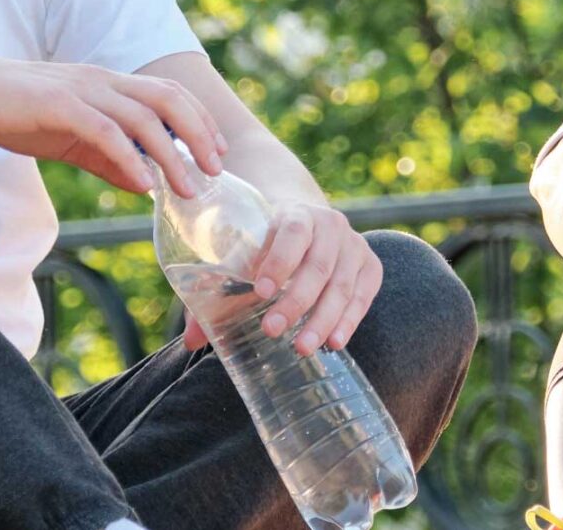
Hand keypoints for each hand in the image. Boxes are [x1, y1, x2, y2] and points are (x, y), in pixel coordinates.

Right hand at [0, 52, 225, 195]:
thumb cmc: (10, 111)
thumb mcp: (66, 138)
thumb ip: (105, 157)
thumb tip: (144, 182)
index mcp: (105, 84)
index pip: (167, 95)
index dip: (198, 122)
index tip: (217, 153)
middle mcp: (100, 80)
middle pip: (168, 99)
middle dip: (199, 134)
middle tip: (216, 171)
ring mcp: (80, 89)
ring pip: (142, 118)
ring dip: (171, 155)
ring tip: (187, 188)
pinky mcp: (57, 103)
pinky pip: (104, 131)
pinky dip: (129, 157)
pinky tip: (143, 184)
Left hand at [194, 202, 379, 354]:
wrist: (306, 224)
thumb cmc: (266, 245)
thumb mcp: (243, 253)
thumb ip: (217, 290)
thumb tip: (192, 340)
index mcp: (296, 214)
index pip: (291, 233)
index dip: (279, 261)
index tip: (261, 292)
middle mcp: (330, 225)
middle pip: (318, 266)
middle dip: (296, 302)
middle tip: (273, 331)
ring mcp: (354, 246)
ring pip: (342, 286)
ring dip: (323, 319)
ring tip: (302, 348)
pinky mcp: (370, 266)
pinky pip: (363, 296)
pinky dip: (350, 320)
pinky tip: (334, 342)